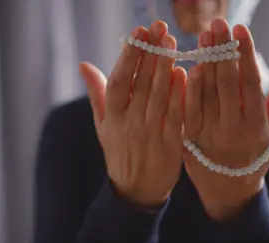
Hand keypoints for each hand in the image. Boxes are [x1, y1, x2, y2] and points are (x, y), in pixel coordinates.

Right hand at [79, 21, 185, 206]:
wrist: (136, 189)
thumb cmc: (120, 151)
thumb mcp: (103, 125)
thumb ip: (97, 94)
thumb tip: (83, 64)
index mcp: (112, 116)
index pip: (119, 80)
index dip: (128, 55)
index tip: (138, 32)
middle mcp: (130, 122)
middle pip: (141, 83)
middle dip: (151, 53)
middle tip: (160, 28)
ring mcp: (150, 133)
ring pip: (158, 95)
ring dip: (165, 67)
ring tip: (171, 42)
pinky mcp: (170, 143)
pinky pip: (175, 115)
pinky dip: (179, 95)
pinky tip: (184, 74)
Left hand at [183, 19, 268, 220]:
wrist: (227, 191)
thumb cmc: (255, 161)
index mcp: (256, 125)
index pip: (250, 83)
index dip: (245, 55)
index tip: (240, 30)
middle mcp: (233, 128)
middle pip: (226, 82)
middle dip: (222, 50)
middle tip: (218, 23)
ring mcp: (209, 133)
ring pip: (206, 92)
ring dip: (204, 62)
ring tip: (204, 36)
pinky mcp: (190, 137)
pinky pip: (188, 108)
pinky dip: (188, 87)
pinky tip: (188, 66)